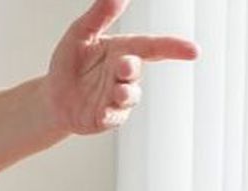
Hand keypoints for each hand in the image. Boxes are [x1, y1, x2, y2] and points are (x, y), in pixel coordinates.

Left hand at [44, 0, 199, 134]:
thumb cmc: (70, 64)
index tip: (194, 51)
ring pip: (128, 95)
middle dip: (131, 68)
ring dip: (125, 93)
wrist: (54, 98)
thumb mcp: (80, 35)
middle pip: (135, 70)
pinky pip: (112, 116)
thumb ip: (100, 15)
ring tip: (119, 91)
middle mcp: (123, 74)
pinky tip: (104, 113)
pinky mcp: (106, 117)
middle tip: (125, 65)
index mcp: (123, 50)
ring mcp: (117, 97)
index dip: (173, 48)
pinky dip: (109, 114)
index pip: (152, 47)